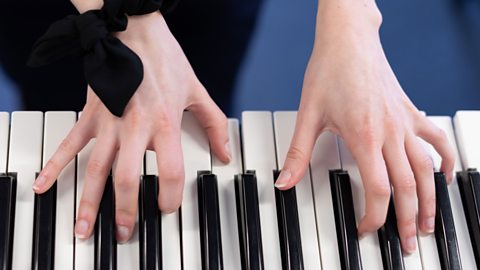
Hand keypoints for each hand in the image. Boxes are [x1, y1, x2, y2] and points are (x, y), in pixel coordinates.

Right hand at [32, 12, 230, 242]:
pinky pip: (70, 144)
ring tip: (84, 228)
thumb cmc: (166, 60)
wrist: (134, 32)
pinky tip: (43, 185)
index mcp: (165, 123)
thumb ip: (214, 124)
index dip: (171, 197)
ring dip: (89, 202)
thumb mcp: (197, 91)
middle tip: (125, 233)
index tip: (168, 208)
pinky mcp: (91, 115)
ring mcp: (109, 124)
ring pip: (96, 169)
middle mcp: (136, 128)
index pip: (170, 172)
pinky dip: (55, 166)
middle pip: (128, 178)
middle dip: (125, 211)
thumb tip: (225, 153)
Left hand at [275, 4, 453, 252]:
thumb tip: (284, 181)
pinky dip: (445, 159)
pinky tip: (446, 176)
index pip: (378, 189)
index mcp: (365, 136)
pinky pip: (435, 140)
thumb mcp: (308, 114)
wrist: (348, 40)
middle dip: (408, 220)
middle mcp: (390, 132)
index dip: (374, 216)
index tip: (366, 228)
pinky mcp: (410, 112)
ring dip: (431, 199)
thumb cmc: (330, 70)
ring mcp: (404, 122)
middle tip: (408, 243)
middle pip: (408, 186)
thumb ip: (297, 152)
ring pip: (427, 168)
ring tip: (429, 223)